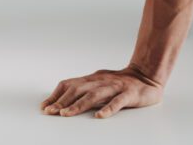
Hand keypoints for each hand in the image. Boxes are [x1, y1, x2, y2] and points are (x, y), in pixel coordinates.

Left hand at [40, 64, 163, 118]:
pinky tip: (100, 116)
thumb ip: (84, 91)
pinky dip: (108, 108)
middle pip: (79, 89)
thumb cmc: (121, 83)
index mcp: (93, 79)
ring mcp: (116, 86)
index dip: (56, 95)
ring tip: (67, 114)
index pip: (70, 84)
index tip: (45, 107)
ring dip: (79, 104)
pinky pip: (118, 101)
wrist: (147, 76)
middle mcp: (102, 81)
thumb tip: (61, 102)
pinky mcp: (130, 94)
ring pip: (95, 95)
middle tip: (51, 112)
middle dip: (63, 101)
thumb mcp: (99, 85)